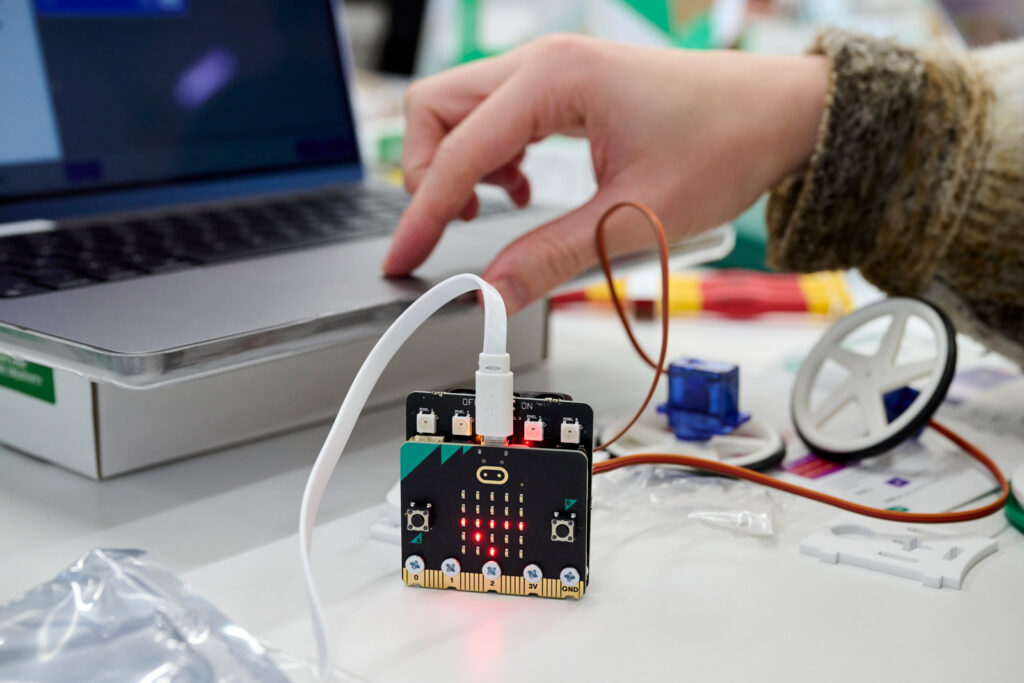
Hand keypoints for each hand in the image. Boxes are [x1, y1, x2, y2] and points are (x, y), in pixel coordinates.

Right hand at [383, 35, 827, 312]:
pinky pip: (492, 114)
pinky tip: (523, 189)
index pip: (457, 151)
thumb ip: (551, 257)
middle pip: (435, 109)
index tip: (402, 258)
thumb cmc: (725, 145)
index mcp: (554, 80)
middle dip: (428, 173)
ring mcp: (550, 69)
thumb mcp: (633, 218)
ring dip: (457, 163)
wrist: (780, 114)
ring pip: (458, 108)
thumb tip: (492, 293)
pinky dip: (488, 156)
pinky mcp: (561, 86)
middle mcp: (542, 62)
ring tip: (495, 208)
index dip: (422, 213)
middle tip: (452, 229)